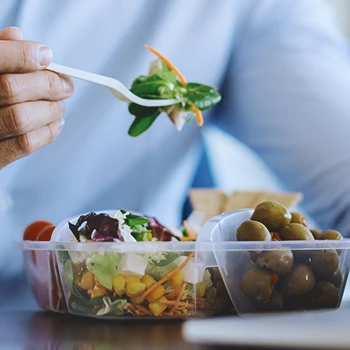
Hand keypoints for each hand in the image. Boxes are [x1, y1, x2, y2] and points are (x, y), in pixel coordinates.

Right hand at [0, 27, 73, 169]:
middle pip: (11, 88)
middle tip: (66, 85)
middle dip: (47, 84)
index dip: (24, 55)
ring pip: (20, 118)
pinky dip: (48, 131)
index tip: (47, 56)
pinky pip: (24, 144)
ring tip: (60, 105)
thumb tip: (17, 36)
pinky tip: (56, 123)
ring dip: (50, 109)